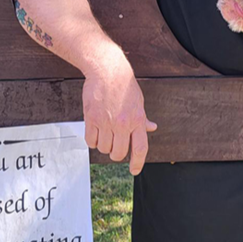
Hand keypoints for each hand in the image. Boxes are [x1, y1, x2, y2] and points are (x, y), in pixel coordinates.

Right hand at [82, 44, 157, 175]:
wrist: (107, 71)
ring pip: (103, 148)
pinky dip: (92, 140)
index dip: (137, 163)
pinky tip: (95, 132)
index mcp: (137, 120)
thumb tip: (151, 128)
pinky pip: (90, 141)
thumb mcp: (139, 102)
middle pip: (118, 153)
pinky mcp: (92, 118)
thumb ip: (143, 119)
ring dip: (103, 145)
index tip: (134, 170)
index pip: (140, 148)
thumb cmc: (124, 85)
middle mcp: (122, 123)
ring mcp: (106, 122)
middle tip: (114, 145)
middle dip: (116, 153)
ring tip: (105, 133)